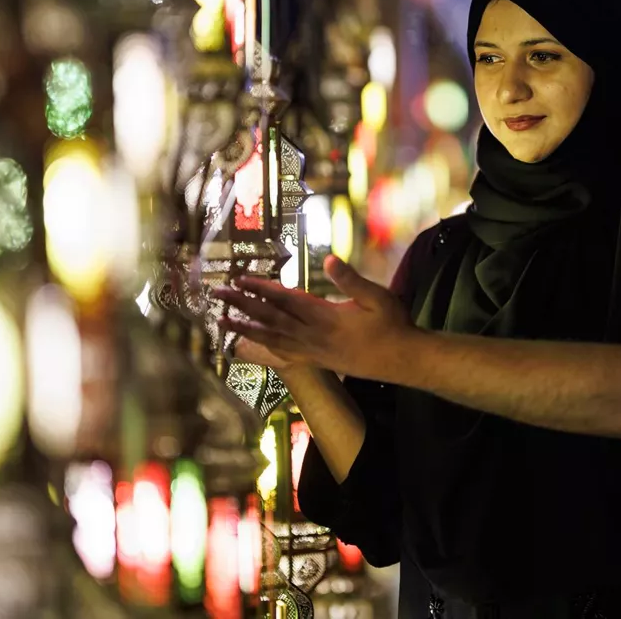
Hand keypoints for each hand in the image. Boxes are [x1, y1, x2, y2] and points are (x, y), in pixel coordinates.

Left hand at [213, 255, 415, 379]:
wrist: (403, 360)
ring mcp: (314, 351)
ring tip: (223, 321)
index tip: (239, 279)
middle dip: (243, 305)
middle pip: (271, 319)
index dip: (260, 289)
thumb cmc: (393, 325)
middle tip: (218, 294)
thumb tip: (329, 259)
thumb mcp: (378, 297)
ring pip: (273, 339)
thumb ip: (351, 280)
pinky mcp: (317, 361)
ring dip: (246, 329)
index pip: (286, 300)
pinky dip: (264, 348)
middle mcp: (314, 336)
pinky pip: (284, 354)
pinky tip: (251, 345)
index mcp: (326, 317)